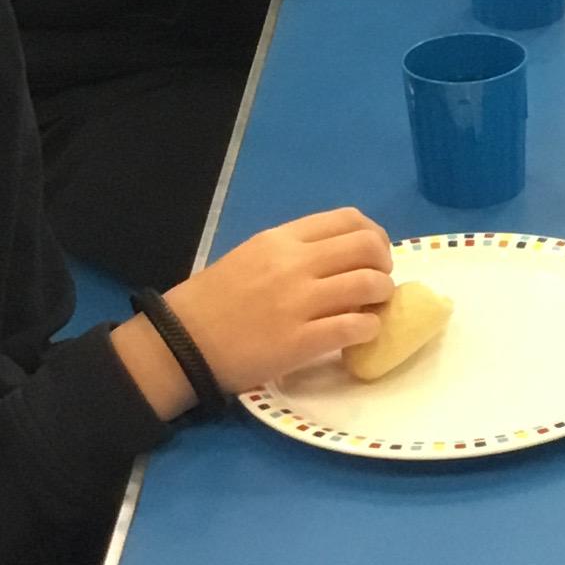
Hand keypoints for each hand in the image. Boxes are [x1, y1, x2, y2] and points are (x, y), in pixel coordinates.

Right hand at [128, 208, 396, 411]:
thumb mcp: (251, 256)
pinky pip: (357, 326)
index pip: (348, 220)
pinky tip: (361, 335)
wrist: (181, 344)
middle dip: (384, 264)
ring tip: (372, 310)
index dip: (374, 236)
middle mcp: (295, 263)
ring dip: (382, 297)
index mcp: (281, 239)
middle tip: (377, 284)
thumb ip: (294, 251)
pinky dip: (370, 329)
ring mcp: (299, 301)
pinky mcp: (301, 341)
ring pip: (371, 284)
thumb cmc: (213, 301)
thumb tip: (341, 256)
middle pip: (368, 247)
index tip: (374, 255)